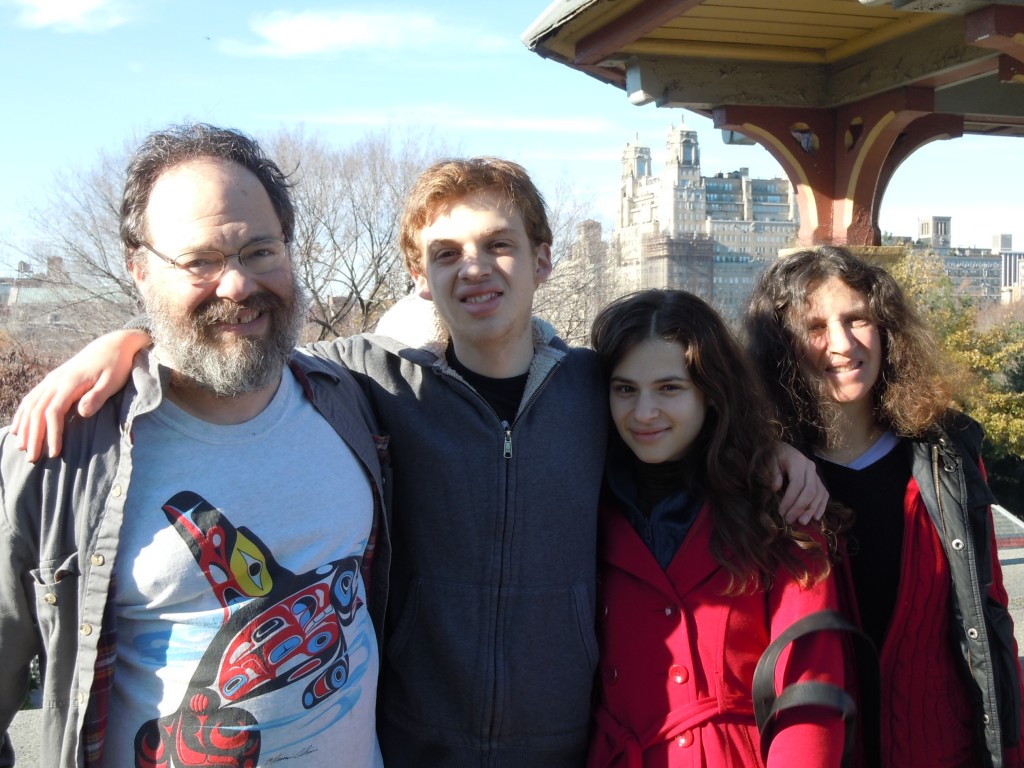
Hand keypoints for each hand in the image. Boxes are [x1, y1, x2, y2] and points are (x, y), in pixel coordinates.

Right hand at [10, 329, 151, 460]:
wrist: (113, 345)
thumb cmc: (116, 365)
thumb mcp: (112, 381)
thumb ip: (97, 397)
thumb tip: (81, 413)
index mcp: (70, 382)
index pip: (53, 412)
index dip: (52, 433)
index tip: (54, 453)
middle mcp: (55, 381)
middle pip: (37, 411)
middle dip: (33, 436)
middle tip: (32, 458)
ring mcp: (52, 379)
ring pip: (30, 405)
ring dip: (23, 426)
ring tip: (21, 447)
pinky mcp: (52, 380)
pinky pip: (31, 398)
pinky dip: (22, 413)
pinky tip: (18, 427)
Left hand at [771, 442, 827, 524]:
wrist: (781, 448)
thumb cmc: (773, 456)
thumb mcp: (768, 461)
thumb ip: (773, 473)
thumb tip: (776, 488)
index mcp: (797, 461)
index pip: (797, 484)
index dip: (790, 500)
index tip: (781, 512)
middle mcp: (810, 467)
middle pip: (810, 490)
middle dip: (800, 508)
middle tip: (790, 520)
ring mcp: (816, 474)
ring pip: (819, 494)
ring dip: (811, 510)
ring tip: (802, 522)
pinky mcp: (819, 480)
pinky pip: (824, 494)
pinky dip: (821, 506)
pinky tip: (816, 517)